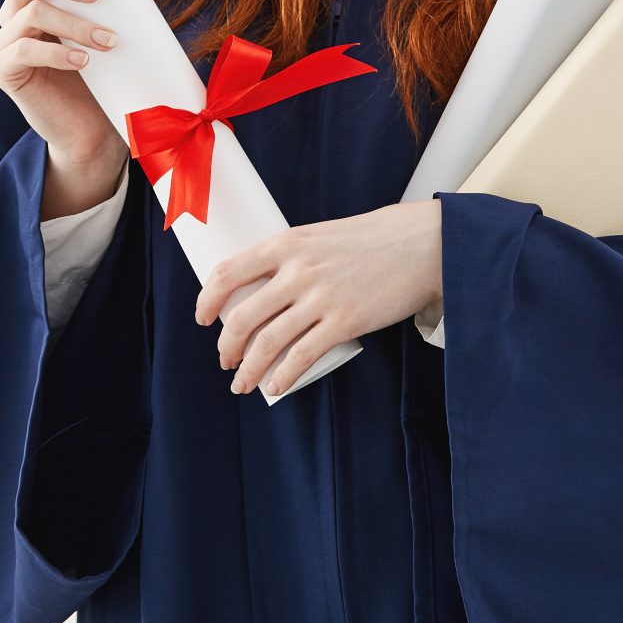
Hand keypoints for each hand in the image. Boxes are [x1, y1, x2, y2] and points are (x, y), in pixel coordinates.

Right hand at [0, 0, 136, 167]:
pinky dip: (57, 53)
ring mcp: (5, 40)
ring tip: (110, 40)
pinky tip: (83, 61)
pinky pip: (24, 52)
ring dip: (75, 23)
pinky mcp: (5, 71)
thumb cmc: (104, 64)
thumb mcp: (111, 13)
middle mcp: (12, 11)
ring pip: (32, 13)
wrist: (97, 124)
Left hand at [193, 200, 443, 397]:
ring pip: (267, 343)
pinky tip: (274, 386)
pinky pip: (302, 357)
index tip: (202, 317)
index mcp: (287, 244)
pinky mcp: (345, 322)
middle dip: (226, 347)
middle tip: (226, 360)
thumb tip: (262, 289)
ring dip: (248, 370)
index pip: (228, 273)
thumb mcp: (319, 236)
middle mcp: (298, 271)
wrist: (420, 245)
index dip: (207, 300)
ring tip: (243, 382)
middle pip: (242, 317)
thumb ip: (291, 258)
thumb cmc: (370, 240)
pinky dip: (282, 376)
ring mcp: (321, 298)